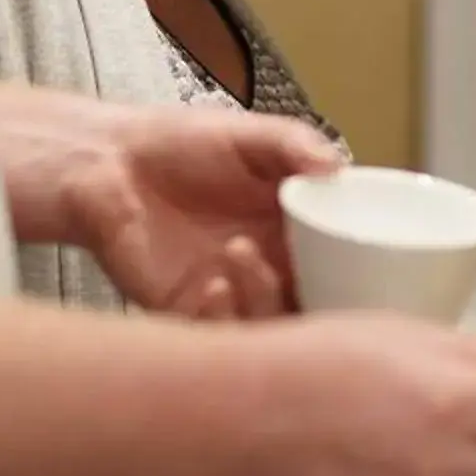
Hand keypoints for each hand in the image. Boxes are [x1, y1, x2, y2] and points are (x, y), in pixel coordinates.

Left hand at [74, 103, 341, 320]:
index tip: (368, 265)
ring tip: (239, 252)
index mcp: (294, 232)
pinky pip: (220, 340)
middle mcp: (271, 270)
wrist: (107, 163)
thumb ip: (294, 145)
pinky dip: (225, 319)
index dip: (360, 274)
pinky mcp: (188, 315)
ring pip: (272, 330)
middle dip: (320, 299)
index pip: (342, 265)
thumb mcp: (247, 135)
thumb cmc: (179, 143)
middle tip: (307, 271)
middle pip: (315, 306)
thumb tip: (339, 165)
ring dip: (264, 298)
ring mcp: (232, 296)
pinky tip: (214, 284)